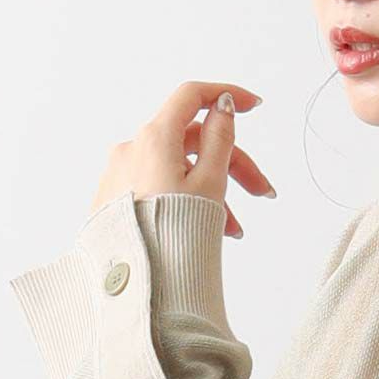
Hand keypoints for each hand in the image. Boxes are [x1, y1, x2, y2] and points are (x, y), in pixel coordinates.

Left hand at [89, 80, 275, 236]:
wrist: (137, 283)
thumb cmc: (173, 234)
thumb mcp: (210, 182)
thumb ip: (219, 139)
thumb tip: (222, 105)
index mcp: (155, 137)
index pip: (192, 96)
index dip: (226, 95)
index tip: (253, 106)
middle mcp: (132, 149)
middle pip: (191, 141)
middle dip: (233, 164)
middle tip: (263, 192)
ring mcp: (120, 174)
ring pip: (177, 169)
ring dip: (212, 190)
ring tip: (233, 229)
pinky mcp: (114, 199)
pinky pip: (157, 187)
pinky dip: (185, 199)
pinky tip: (203, 229)